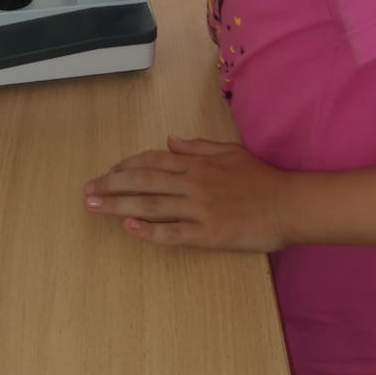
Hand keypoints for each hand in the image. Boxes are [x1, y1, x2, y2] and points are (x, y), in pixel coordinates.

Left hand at [84, 136, 287, 250]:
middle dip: (111, 185)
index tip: (107, 174)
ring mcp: (200, 209)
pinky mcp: (209, 234)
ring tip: (94, 207)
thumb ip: (197, 146)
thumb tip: (169, 140)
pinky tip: (130, 227)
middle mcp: (193, 183)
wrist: (288, 205)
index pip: (152, 161)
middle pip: (143, 181)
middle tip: (87, 191)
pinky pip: (173, 233)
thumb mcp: (230, 152)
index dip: (125, 166)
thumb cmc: (261, 179)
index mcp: (197, 163)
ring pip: (151, 205)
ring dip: (118, 205)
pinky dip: (150, 230)